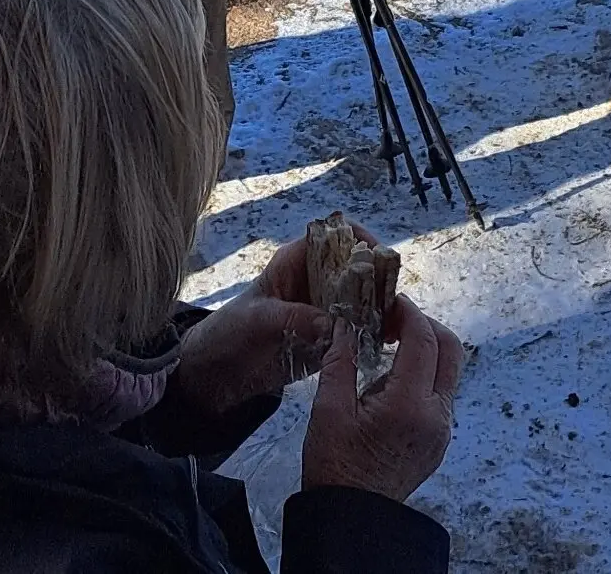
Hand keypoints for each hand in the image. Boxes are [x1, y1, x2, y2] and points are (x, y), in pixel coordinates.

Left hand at [168, 223, 379, 418]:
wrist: (215, 375)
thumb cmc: (229, 333)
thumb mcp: (257, 320)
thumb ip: (294, 318)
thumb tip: (333, 323)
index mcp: (296, 261)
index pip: (336, 235)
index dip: (360, 239)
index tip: (379, 258)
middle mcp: (315, 280)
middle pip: (357, 267)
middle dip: (378, 279)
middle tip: (394, 301)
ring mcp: (323, 309)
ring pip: (362, 298)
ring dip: (379, 308)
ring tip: (395, 325)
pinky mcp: (327, 337)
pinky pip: (356, 328)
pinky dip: (371, 333)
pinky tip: (384, 344)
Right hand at [300, 297, 462, 502]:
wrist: (351, 519)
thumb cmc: (335, 467)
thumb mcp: (329, 409)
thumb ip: (341, 359)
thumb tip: (347, 321)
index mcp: (409, 406)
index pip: (423, 340)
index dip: (408, 312)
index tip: (390, 301)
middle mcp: (436, 416)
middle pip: (450, 349)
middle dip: (425, 325)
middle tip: (394, 319)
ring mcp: (442, 430)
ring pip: (450, 371)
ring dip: (427, 348)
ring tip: (391, 345)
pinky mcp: (440, 440)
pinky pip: (442, 393)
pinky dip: (426, 373)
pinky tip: (394, 376)